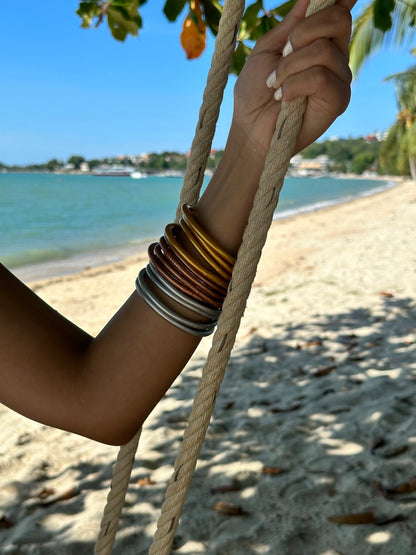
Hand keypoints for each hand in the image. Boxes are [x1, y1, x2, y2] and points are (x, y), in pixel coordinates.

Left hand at [231, 0, 354, 163]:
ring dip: (289, 66)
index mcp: (320, 41)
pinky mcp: (338, 100)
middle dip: (302, 33)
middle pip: (338, 19)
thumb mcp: (269, 50)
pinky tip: (283, 98)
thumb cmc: (255, 92)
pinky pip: (320, 77)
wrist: (250, 130)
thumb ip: (291, 23)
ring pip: (323, 51)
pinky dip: (294, 85)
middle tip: (282, 54)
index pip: (338, 10)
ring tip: (275, 84)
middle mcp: (336, 56)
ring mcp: (339, 78)